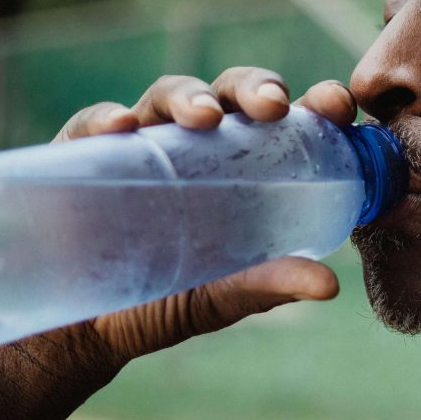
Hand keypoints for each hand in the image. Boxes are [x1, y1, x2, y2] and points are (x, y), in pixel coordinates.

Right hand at [17, 69, 358, 377]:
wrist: (86, 331)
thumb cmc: (166, 301)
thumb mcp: (224, 295)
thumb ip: (270, 285)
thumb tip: (330, 284)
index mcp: (244, 166)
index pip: (285, 122)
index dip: (313, 105)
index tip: (338, 105)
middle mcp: (196, 145)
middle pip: (230, 93)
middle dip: (255, 88)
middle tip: (274, 106)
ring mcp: (141, 144)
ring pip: (167, 96)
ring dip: (188, 97)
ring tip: (204, 117)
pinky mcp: (82, 154)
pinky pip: (92, 125)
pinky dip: (106, 119)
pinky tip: (121, 128)